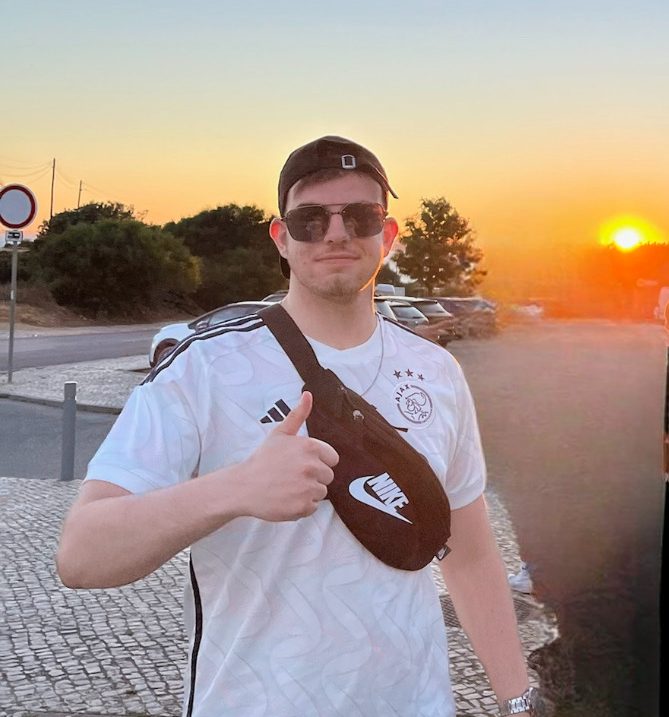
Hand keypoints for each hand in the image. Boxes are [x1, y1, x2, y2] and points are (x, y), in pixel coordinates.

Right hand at [236, 391, 338, 521]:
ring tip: (288, 488)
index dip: (318, 462)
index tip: (300, 464)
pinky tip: (287, 499)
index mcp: (310, 447)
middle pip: (328, 476)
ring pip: (321, 493)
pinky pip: (313, 508)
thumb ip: (298, 415)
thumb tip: (308, 395)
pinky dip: (302, 507)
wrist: (243, 486)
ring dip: (307, 492)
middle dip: (313, 477)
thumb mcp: (280, 434)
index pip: (332, 459)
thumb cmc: (263, 460)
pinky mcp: (303, 507)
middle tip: (291, 476)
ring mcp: (308, 487)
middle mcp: (312, 466)